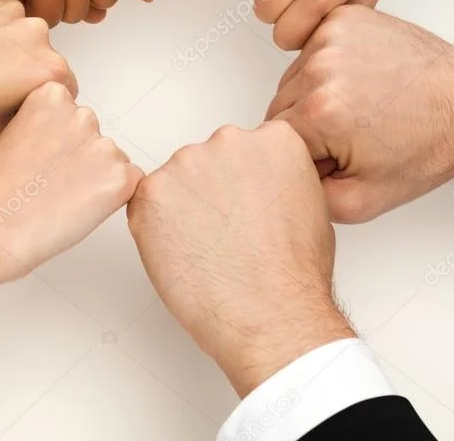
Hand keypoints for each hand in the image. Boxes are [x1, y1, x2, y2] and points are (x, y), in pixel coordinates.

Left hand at [0, 0, 76, 139]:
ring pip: (22, 33)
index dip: (41, 98)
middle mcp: (37, 36)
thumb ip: (25, 113)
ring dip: (8, 46)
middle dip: (26, 70)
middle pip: (46, 56)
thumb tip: (31, 106)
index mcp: (48, 72)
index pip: (66, 87)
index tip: (21, 101)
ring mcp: (11, 12)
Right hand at [0, 82, 143, 304]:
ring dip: (97, 181)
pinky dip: (112, 200)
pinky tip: (80, 210)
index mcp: (52, 97)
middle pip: (96, 138)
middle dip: (82, 162)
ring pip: (114, 163)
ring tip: (60, 200)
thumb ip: (47, 129)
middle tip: (51, 186)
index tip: (43, 162)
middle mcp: (82, 115)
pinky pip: (131, 185)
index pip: (74, 116)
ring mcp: (103, 147)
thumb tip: (67, 144)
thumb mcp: (16, 137)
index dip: (61, 146)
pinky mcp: (120, 179)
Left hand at [127, 122, 353, 397]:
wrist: (270, 314)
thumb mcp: (307, 202)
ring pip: (175, 182)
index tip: (244, 206)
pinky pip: (146, 205)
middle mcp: (228, 140)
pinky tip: (183, 252)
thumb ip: (276, 176)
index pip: (245, 147)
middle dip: (210, 192)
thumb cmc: (292, 272)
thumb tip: (256, 183)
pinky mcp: (152, 192)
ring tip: (207, 248)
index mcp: (272, 138)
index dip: (242, 183)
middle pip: (207, 159)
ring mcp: (187, 164)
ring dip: (182, 209)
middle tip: (224, 233)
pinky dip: (156, 228)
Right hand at [267, 5, 453, 222]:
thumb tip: (282, 181)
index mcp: (319, 112)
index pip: (274, 141)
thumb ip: (309, 197)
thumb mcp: (362, 202)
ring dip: (316, 94)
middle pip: (280, 106)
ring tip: (360, 105)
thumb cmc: (428, 145)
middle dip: (308, 125)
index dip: (305, 156)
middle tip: (352, 133)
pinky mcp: (345, 18)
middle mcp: (320, 68)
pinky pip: (314, 49)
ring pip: (294, 77)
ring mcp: (332, 37)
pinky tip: (364, 80)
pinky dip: (331, 66)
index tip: (336, 157)